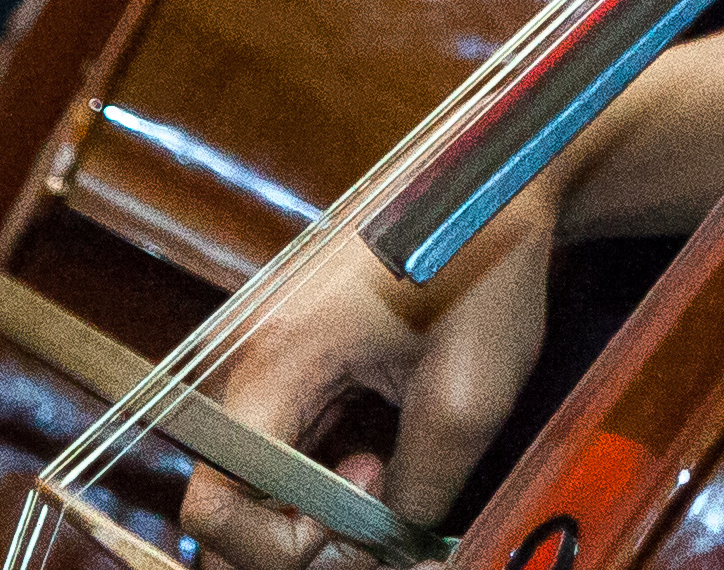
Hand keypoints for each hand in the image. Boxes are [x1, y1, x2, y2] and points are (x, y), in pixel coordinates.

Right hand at [183, 191, 563, 566]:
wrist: (508, 190)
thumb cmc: (487, 270)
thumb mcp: (464, 404)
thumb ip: (413, 498)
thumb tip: (383, 556)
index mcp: (276, 360)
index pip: (216, 500)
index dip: (280, 544)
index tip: (360, 520)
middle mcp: (258, 358)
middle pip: (229, 496)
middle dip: (293, 537)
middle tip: (375, 523)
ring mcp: (278, 356)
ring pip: (260, 477)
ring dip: (315, 506)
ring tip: (392, 477)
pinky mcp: (305, 358)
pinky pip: (290, 443)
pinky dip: (325, 475)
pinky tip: (385, 456)